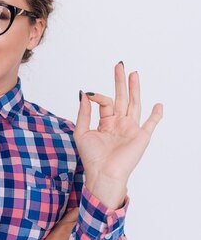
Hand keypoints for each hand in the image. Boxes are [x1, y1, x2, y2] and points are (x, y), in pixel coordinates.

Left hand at [75, 61, 163, 208]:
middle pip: (122, 98)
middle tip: (120, 66)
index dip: (98, 96)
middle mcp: (120, 124)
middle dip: (121, 82)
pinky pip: (151, 124)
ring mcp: (131, 129)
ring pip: (135, 104)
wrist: (103, 174)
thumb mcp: (81, 132)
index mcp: (106, 123)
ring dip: (135, 89)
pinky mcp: (141, 136)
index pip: (105, 102)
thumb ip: (83, 113)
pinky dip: (156, 115)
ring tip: (134, 74)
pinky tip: (158, 105)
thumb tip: (84, 94)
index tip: (89, 95)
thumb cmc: (91, 158)